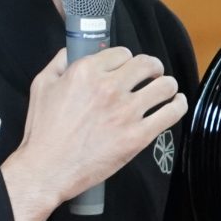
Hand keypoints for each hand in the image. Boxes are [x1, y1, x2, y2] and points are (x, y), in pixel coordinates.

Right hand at [1, 47, 184, 220]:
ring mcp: (126, 112)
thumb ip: (59, 63)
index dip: (126, 60)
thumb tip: (73, 51)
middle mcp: (109, 87)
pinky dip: (178, 106)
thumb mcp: (42, 86)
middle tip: (153, 74)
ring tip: (166, 89)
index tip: (127, 68)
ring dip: (168, 85)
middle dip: (152, 67)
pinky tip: (177, 104)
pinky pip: (170, 113)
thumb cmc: (42, 131)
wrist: (47, 169)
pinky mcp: (137, 136)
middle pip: (147, 64)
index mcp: (86, 72)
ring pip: (164, 86)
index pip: (122, 53)